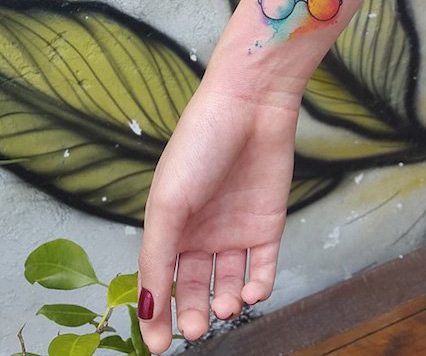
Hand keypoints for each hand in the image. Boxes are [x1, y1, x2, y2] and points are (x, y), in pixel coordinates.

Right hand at [137, 73, 298, 353]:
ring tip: (224, 306)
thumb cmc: (200, 146)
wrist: (250, 107)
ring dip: (226, 302)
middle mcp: (202, 231)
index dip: (157, 314)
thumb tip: (144, 306)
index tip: (156, 346)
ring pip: (229, 282)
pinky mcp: (267, 225)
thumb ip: (156, 257)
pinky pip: (263, 267)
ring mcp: (236, 229)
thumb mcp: (167, 204)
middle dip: (193, 312)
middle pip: (195, 286)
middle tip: (196, 329)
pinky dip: (257, 287)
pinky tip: (249, 292)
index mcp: (170, 224)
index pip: (161, 279)